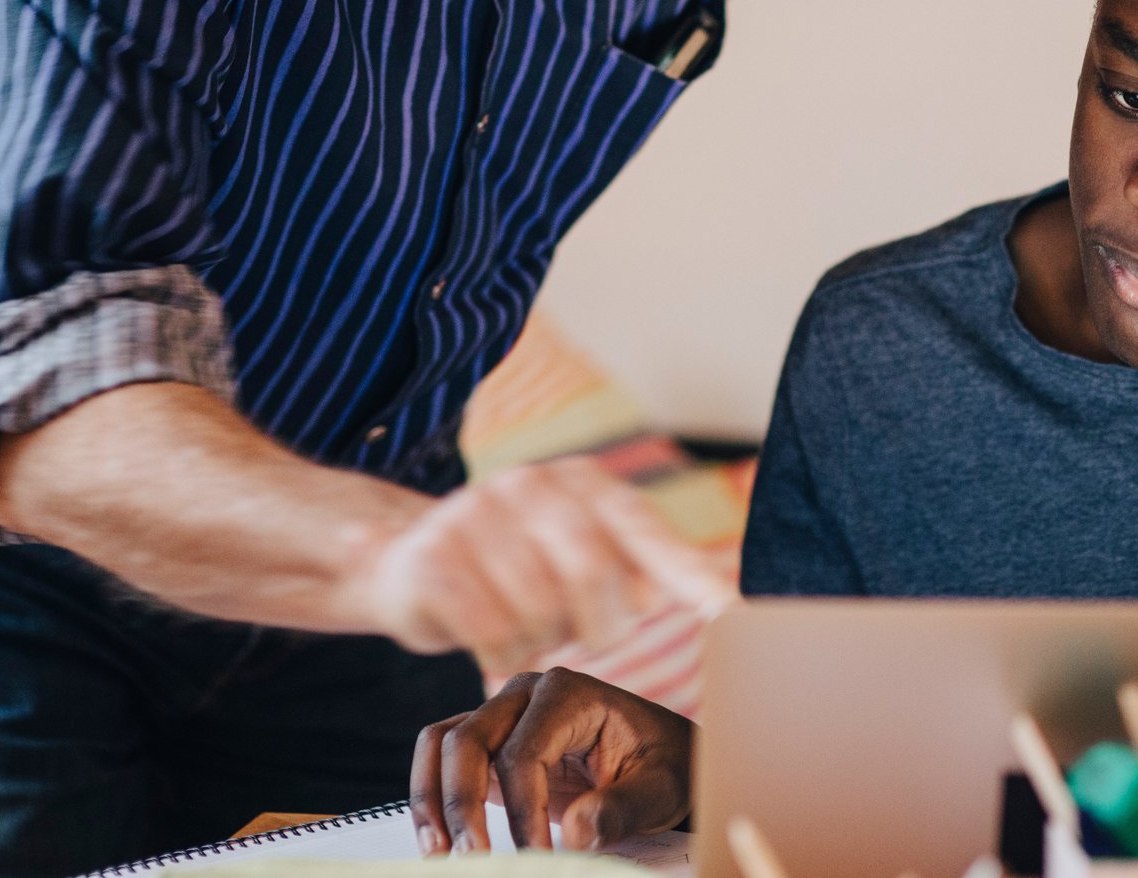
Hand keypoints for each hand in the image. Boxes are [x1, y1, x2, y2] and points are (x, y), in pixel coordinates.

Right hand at [361, 457, 730, 673]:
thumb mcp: (577, 556)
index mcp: (580, 482)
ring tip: (529, 631)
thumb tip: (690, 595)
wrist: (404, 560)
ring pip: (537, 608)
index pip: (645, 529)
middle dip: (599, 623)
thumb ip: (635, 568)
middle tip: (585, 635)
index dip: (690, 575)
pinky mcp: (433, 558)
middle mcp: (529, 485)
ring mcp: (475, 514)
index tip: (732, 615)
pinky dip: (502, 655)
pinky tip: (497, 648)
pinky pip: (489, 630)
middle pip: (592, 571)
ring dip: (541, 641)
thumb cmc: (515, 569)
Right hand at [410, 667, 696, 854]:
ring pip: (443, 742)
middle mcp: (527, 693)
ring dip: (433, 797)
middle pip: (468, 739)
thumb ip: (621, 810)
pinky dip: (433, 794)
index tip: (536, 856)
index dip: (522, 811)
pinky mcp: (491, 741)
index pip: (523, 753)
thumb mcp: (659, 791)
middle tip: (474, 858)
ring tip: (439, 851)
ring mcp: (504, 712)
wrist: (662, 759)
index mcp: (569, 694)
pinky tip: (439, 838)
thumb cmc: (663, 768)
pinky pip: (443, 757)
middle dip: (462, 803)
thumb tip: (577, 833)